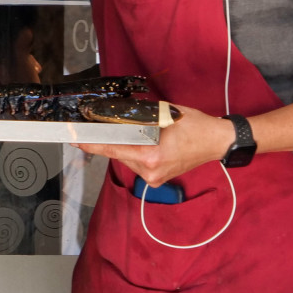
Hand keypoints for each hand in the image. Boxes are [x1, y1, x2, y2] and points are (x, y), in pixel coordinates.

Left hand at [73, 104, 233, 187]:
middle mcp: (150, 172)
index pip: (113, 149)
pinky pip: (137, 163)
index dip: (92, 144)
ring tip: (141, 132)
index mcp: (151, 156)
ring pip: (127, 158)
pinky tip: (147, 141)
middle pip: (118, 153)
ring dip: (127, 145)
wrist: (216, 141)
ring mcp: (154, 179)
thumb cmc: (195, 125)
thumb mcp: (165, 113)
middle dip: (113, 139)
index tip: (75, 139)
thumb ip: (138, 116)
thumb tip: (115, 114)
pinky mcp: (157, 179)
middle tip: (106, 125)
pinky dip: (136, 151)